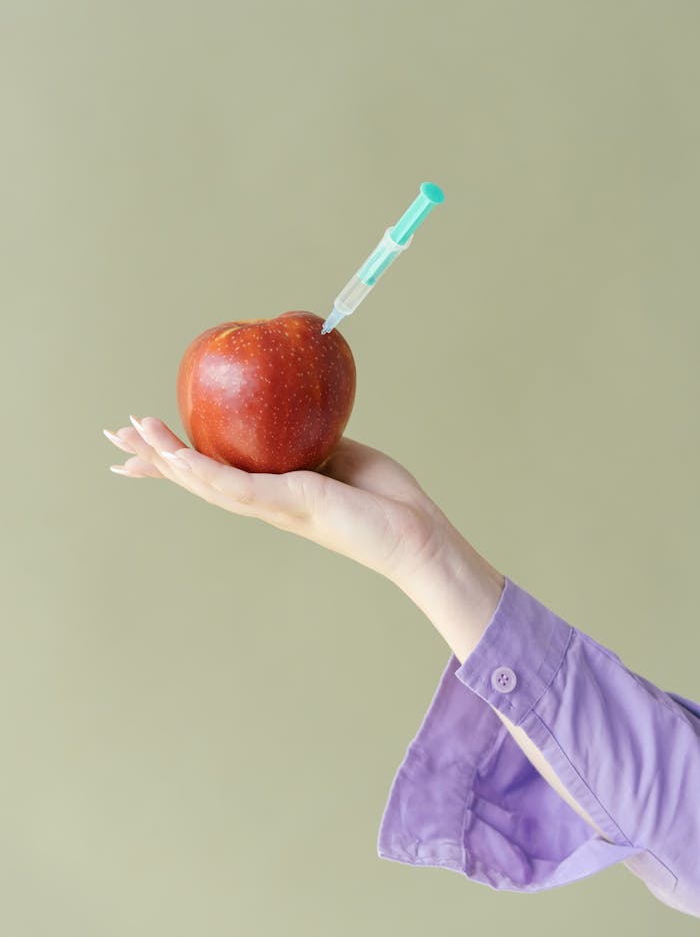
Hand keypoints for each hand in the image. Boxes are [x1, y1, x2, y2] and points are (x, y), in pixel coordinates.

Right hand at [104, 416, 454, 584]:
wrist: (414, 534)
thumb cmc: (381, 498)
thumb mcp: (338, 454)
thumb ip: (310, 439)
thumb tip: (296, 411)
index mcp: (273, 488)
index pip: (214, 470)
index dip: (176, 459)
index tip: (146, 441)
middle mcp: (264, 501)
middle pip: (196, 478)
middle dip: (153, 459)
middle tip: (113, 438)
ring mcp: (273, 505)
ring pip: (205, 482)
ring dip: (166, 459)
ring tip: (133, 434)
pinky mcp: (290, 502)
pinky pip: (237, 485)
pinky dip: (202, 471)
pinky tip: (176, 458)